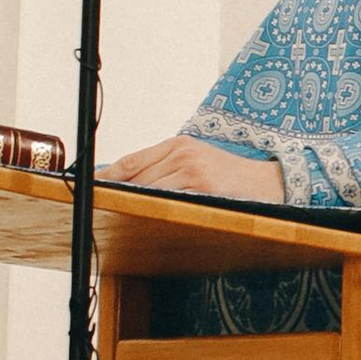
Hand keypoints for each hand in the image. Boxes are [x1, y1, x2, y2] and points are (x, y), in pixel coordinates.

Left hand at [103, 136, 285, 205]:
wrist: (269, 182)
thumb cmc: (230, 176)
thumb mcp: (197, 160)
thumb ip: (166, 167)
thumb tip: (131, 183)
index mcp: (178, 143)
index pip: (132, 160)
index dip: (108, 175)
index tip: (91, 186)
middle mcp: (182, 152)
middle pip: (136, 175)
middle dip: (116, 191)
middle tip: (95, 206)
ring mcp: (192, 168)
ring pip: (148, 188)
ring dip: (132, 202)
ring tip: (114, 214)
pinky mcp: (201, 186)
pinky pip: (168, 199)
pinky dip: (153, 208)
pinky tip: (143, 216)